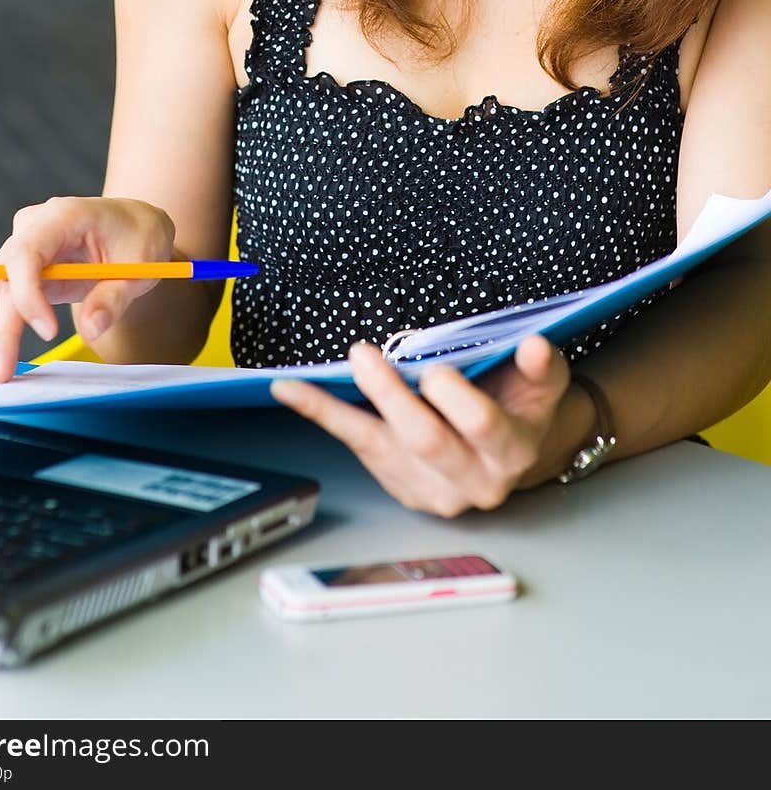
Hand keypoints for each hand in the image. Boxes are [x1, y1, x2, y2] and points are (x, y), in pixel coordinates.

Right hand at [0, 196, 174, 384]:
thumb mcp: (141, 266)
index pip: (25, 253)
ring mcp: (23, 247)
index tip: (49, 333)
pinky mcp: (22, 270)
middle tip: (3, 372)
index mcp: (63, 216)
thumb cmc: (139, 237)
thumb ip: (113, 298)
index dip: (28, 295)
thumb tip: (90, 329)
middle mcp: (33, 228)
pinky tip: (1, 357)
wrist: (136, 223)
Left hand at [270, 334, 569, 514]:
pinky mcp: (400, 485)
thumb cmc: (523, 406)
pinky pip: (357, 445)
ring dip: (337, 409)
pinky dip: (321, 413)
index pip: (483, 427)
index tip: (434, 371)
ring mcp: (432, 489)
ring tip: (300, 381)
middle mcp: (472, 480)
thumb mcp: (545, 384)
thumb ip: (542, 366)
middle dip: (392, 399)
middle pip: (426, 440)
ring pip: (380, 446)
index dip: (457, 401)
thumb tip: (535, 346)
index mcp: (511, 451)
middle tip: (367, 357)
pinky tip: (289, 391)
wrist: (514, 453)